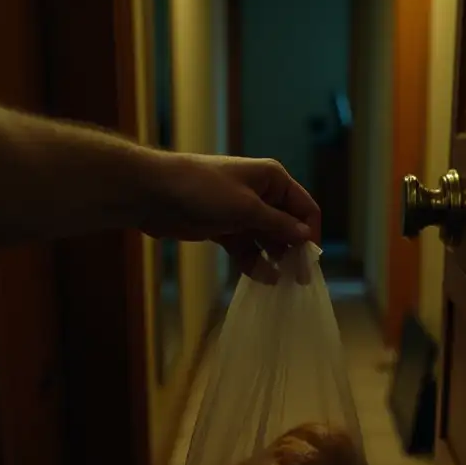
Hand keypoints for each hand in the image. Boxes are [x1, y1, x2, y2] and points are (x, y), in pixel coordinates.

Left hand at [143, 152, 321, 279]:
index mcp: (272, 180)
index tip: (310, 261)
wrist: (155, 193)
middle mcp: (261, 194)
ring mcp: (241, 213)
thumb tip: (306, 236)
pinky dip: (254, 262)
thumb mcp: (247, 208)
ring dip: (274, 260)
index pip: (305, 208)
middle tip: (297, 280)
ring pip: (266, 240)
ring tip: (282, 285)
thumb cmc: (204, 191)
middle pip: (287, 226)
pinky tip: (263, 279)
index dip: (310, 234)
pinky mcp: (224, 228)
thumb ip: (278, 224)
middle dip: (293, 251)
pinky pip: (246, 248)